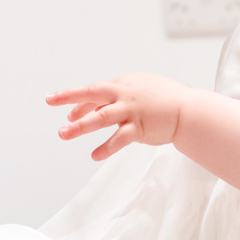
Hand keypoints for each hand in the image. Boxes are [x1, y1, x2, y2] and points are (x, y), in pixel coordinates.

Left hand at [48, 73, 195, 160]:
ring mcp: (132, 110)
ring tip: (63, 133)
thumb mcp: (139, 89)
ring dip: (81, 126)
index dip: (77, 100)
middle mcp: (125, 94)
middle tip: (50, 100)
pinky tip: (95, 155)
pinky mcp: (140, 127)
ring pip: (101, 117)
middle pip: (93, 94)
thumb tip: (94, 109)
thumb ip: (118, 97)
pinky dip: (106, 147)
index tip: (64, 110)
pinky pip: (119, 139)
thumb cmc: (164, 100)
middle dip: (70, 97)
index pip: (94, 91)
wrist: (190, 110)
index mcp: (123, 83)